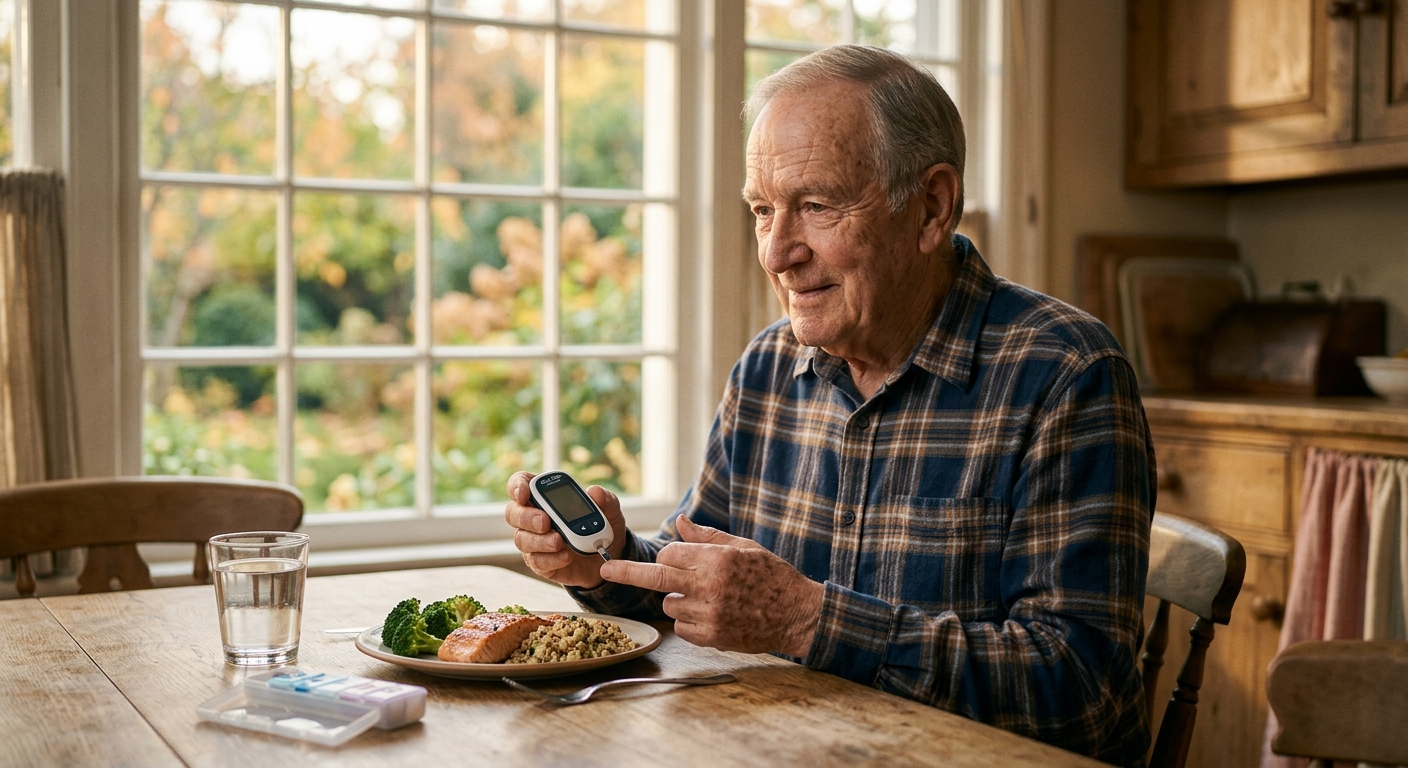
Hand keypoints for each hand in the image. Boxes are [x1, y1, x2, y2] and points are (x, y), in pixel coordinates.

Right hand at [504, 471, 627, 587]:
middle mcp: (533, 516)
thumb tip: (594, 492)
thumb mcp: (610, 509)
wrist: (608, 556)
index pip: (520, 483)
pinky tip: (565, 557)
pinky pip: (536, 561)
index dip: (517, 486)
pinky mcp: (540, 562)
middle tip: (545, 522)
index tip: (524, 494)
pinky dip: (550, 558)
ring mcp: (534, 540)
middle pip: (513, 513)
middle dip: (526, 516)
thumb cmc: (601, 525)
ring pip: (521, 539)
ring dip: (539, 540)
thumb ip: (604, 498)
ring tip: (559, 542)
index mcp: (545, 496)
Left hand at [600, 515, 823, 656]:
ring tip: (710, 599)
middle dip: (626, 572)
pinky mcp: (711, 637)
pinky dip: (690, 621)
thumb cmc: (772, 576)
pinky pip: (682, 627)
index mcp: (717, 559)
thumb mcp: (744, 547)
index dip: (671, 555)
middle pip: (657, 576)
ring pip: (669, 604)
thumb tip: (680, 522)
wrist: (797, 615)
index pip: (671, 553)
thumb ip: (708, 537)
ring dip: (679, 600)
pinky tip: (714, 615)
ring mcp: (709, 614)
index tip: (673, 558)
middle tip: (605, 569)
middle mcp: (710, 585)